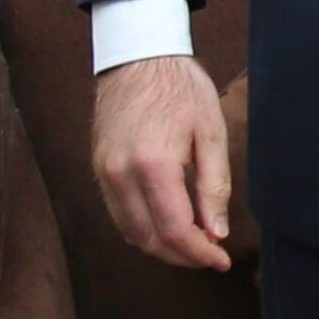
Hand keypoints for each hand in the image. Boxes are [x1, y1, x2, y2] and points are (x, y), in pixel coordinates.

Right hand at [93, 55, 231, 271]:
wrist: (138, 58)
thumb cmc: (181, 88)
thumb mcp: (210, 131)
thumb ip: (214, 184)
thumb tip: (216, 231)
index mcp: (153, 165)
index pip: (174, 230)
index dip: (199, 254)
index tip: (221, 260)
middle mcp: (120, 176)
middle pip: (149, 239)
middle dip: (182, 256)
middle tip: (211, 256)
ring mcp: (104, 175)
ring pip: (130, 232)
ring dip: (161, 247)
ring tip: (193, 245)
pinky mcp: (97, 171)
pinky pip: (118, 215)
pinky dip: (142, 230)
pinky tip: (166, 226)